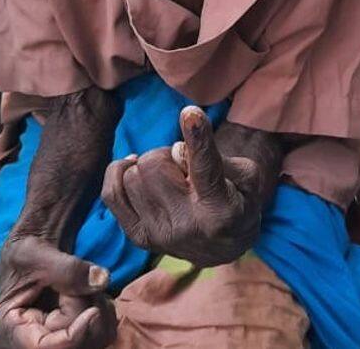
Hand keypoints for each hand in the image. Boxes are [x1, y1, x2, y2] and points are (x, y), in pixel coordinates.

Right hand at [0, 235, 115, 348]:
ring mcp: (49, 339)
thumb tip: (100, 281)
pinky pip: (97, 336)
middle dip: (87, 315)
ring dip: (101, 315)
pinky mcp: (69, 334)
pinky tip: (98, 296)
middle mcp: (26, 342)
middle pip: (70, 346)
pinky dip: (105, 317)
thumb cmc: (27, 248)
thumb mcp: (40, 254)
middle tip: (90, 283)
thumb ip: (68, 269)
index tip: (94, 312)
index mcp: (6, 327)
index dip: (72, 337)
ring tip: (92, 286)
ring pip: (89, 343)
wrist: (37, 245)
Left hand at [101, 106, 262, 266]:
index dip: (198, 138)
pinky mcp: (139, 237)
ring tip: (170, 178)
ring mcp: (159, 235)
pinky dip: (121, 173)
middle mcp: (187, 226)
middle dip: (166, 155)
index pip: (206, 168)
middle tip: (183, 166)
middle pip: (153, 164)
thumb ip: (220, 158)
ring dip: (150, 167)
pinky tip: (138, 171)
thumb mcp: (247, 176)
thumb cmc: (239, 200)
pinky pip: (112, 193)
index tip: (191, 113)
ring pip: (133, 175)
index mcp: (221, 210)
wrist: (225, 245)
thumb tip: (177, 151)